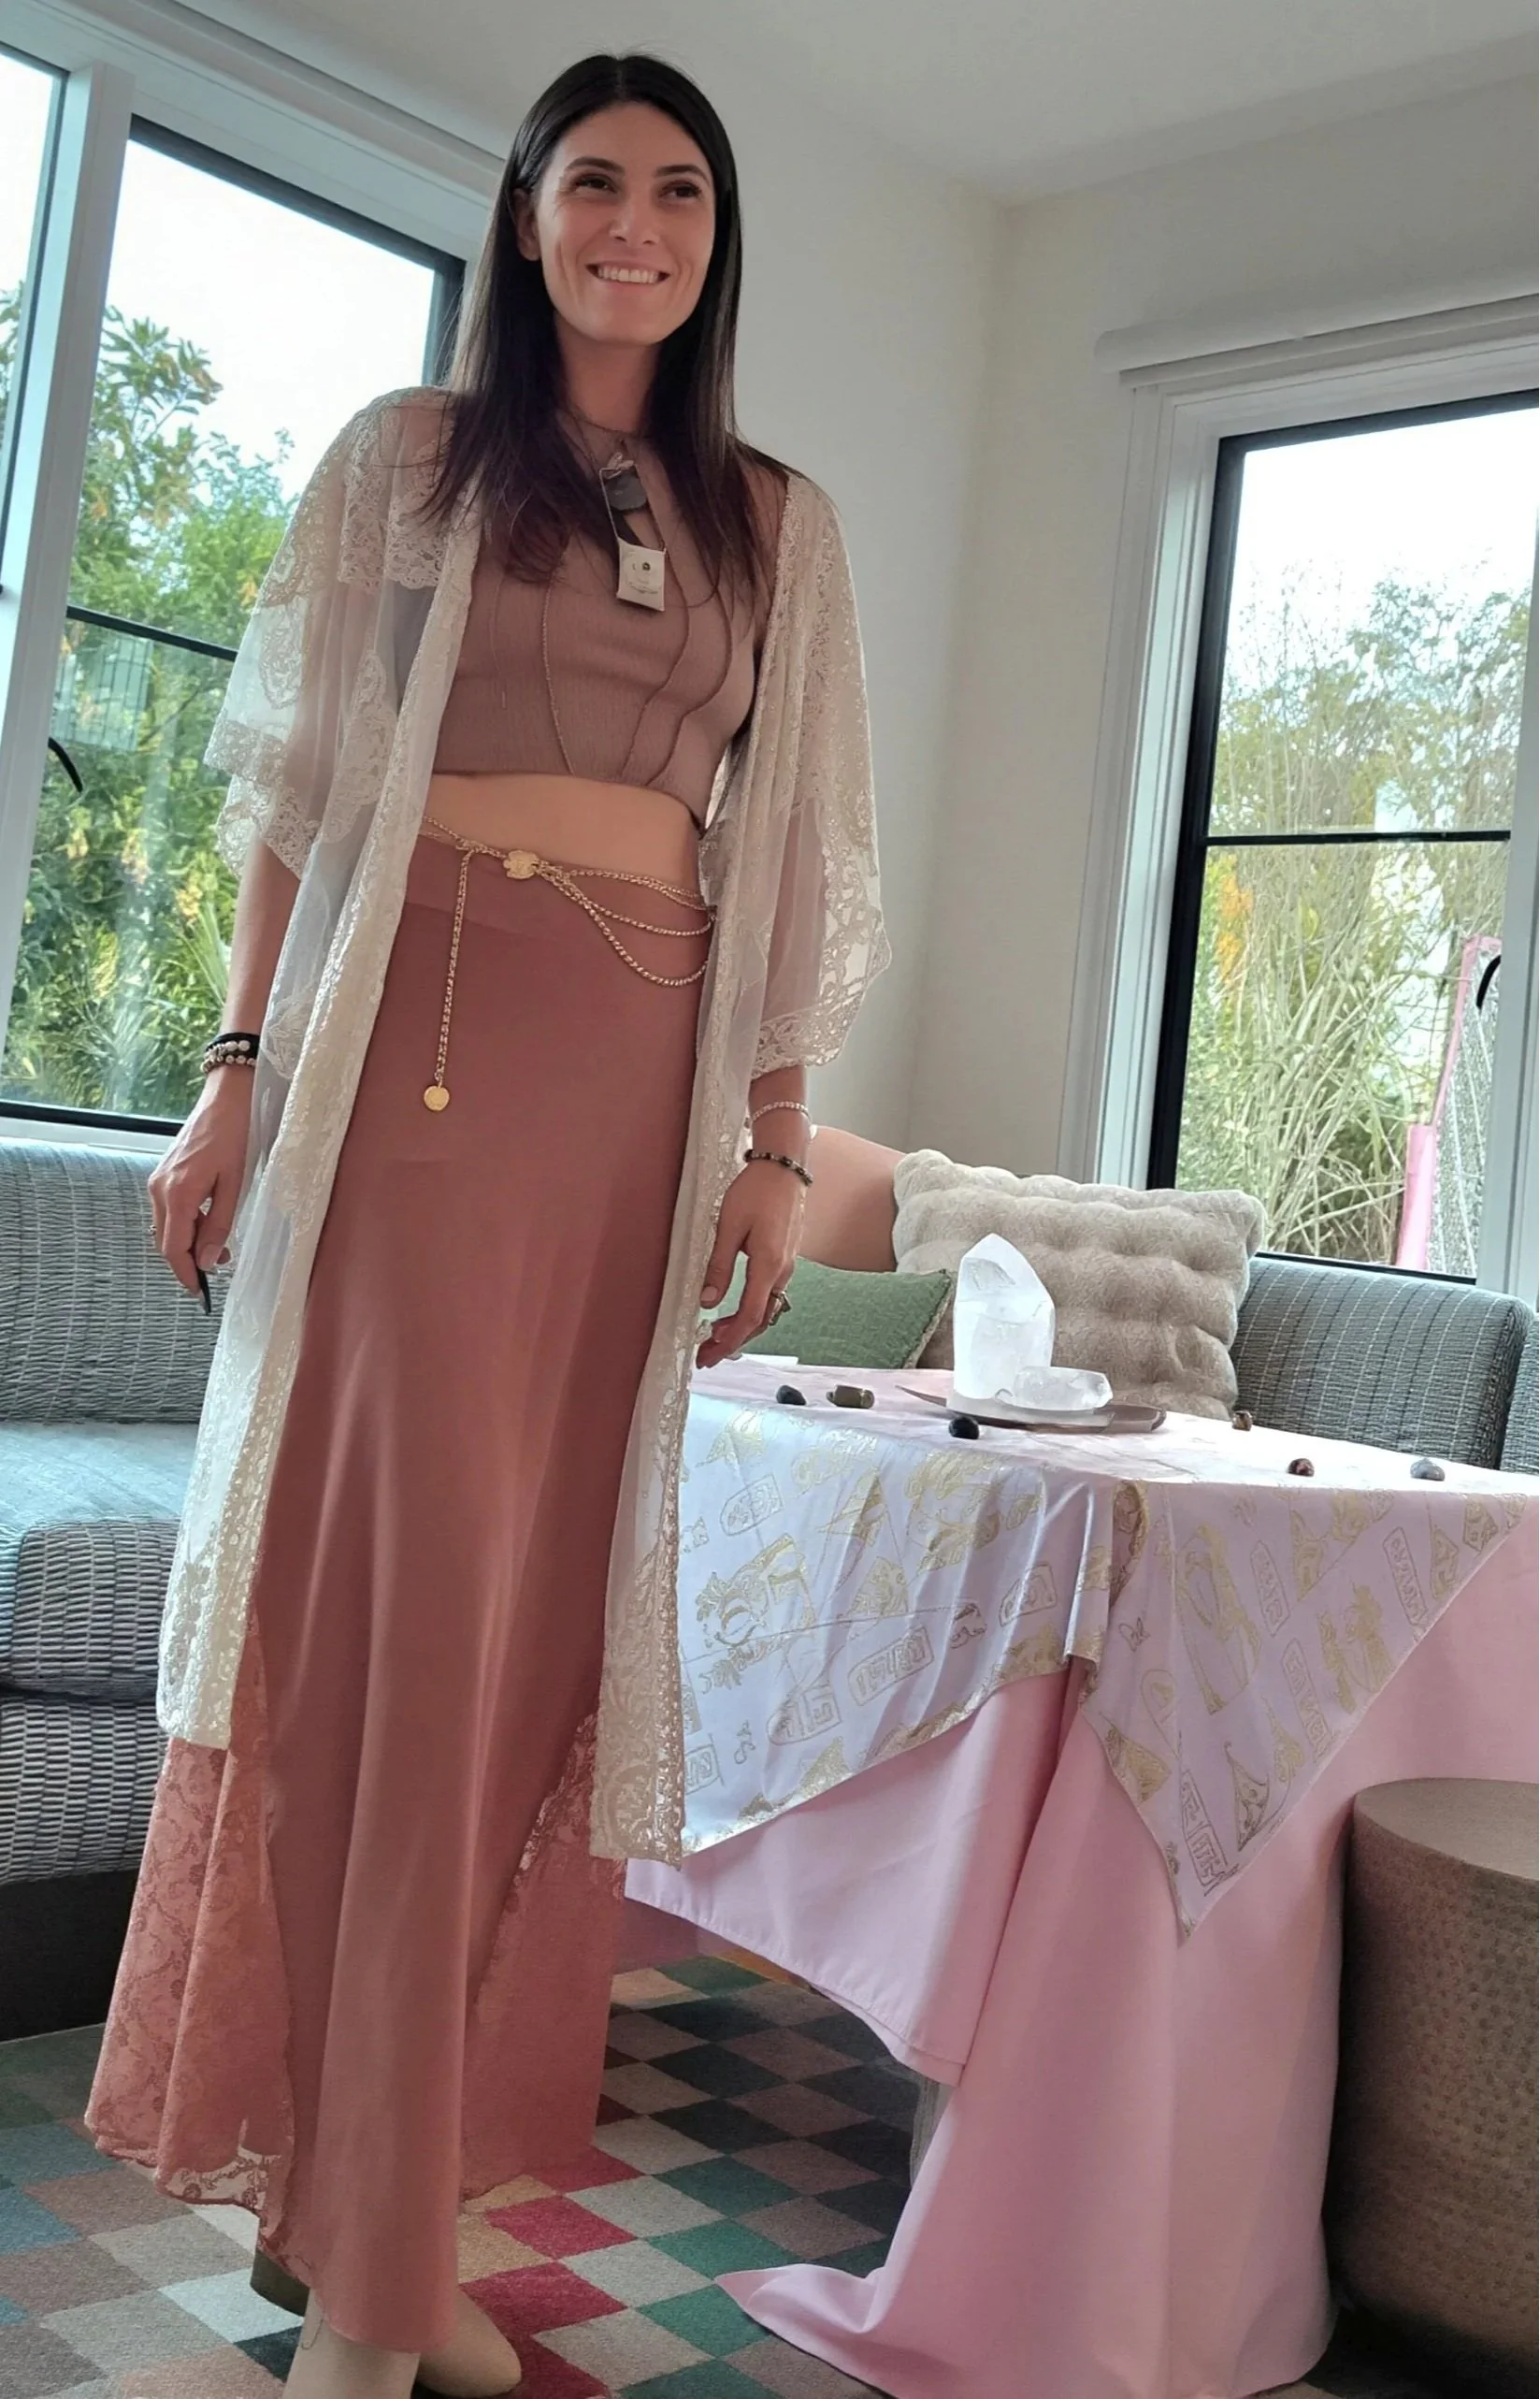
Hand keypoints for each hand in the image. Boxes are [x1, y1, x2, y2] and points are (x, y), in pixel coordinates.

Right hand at [147, 1068, 253, 1296]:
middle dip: (189, 1259)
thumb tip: (209, 1261)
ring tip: (221, 1245)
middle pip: (166, 1240)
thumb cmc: (236, 1137)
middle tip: (220, 1266)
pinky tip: (209, 1222)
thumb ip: (220, 1225)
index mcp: (177, 1193)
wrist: (227, 1099)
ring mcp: (158, 1180)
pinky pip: (169, 1210)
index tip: (199, 1292)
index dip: (185, 1273)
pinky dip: (185, 1224)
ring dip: (189, 1242)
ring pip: (166, 1226)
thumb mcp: (235, 1186)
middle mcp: (159, 1188)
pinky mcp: (163, 1174)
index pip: (173, 1248)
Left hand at [695, 1159, 804, 1367]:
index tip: (710, 1353)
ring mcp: (786, 1266)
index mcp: (769, 1265)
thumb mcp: (730, 1226)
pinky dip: (750, 1311)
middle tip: (706, 1356)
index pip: (751, 1315)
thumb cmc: (757, 1190)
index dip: (730, 1339)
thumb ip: (719, 1266)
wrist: (785, 1167)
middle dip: (733, 1342)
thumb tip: (706, 1301)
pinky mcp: (783, 1258)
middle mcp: (782, 1271)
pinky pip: (769, 1295)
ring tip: (714, 1337)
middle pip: (761, 1320)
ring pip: (766, 1309)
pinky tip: (732, 1311)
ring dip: (741, 1327)